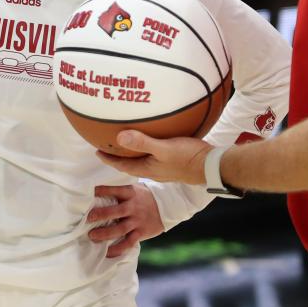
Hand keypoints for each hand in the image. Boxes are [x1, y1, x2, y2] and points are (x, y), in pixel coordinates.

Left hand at [87, 184, 164, 257]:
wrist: (169, 205)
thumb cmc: (146, 196)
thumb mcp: (136, 189)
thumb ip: (121, 192)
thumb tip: (99, 191)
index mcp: (131, 193)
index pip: (115, 190)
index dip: (102, 190)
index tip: (90, 192)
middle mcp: (134, 207)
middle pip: (116, 211)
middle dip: (102, 214)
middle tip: (89, 218)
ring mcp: (138, 221)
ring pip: (120, 229)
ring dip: (105, 233)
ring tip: (92, 236)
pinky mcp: (141, 232)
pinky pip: (128, 242)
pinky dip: (118, 249)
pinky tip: (107, 253)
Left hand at [96, 131, 212, 184]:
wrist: (211, 165)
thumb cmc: (187, 158)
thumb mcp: (163, 149)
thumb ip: (142, 143)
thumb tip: (120, 136)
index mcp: (147, 168)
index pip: (121, 165)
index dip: (108, 158)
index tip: (96, 151)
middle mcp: (153, 170)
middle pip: (130, 164)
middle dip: (118, 156)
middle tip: (107, 145)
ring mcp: (163, 167)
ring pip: (142, 160)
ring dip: (132, 152)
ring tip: (125, 141)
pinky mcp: (173, 162)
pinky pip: (153, 155)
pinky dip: (146, 148)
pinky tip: (151, 139)